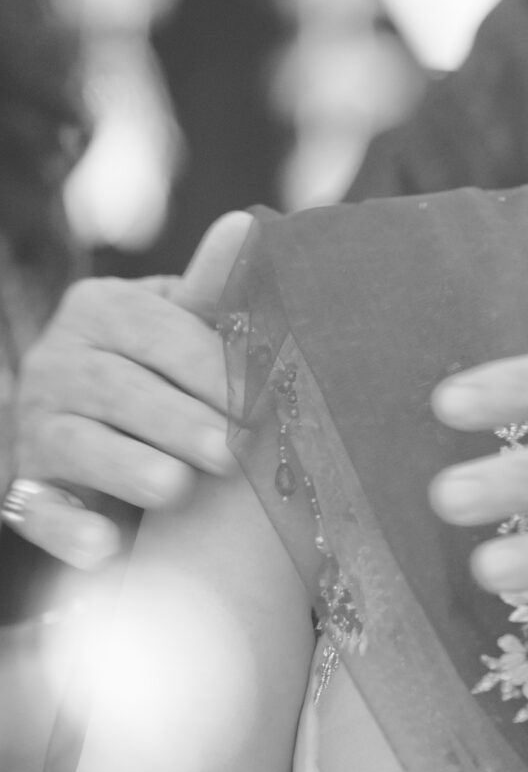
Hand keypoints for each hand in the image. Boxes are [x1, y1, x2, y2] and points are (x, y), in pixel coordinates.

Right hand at [5, 213, 252, 566]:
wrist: (105, 443)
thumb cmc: (167, 376)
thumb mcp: (186, 333)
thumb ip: (215, 294)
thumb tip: (249, 224)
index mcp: (101, 309)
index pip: (154, 330)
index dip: (207, 368)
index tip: (259, 402)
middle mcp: (57, 362)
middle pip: (116, 388)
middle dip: (177, 421)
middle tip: (231, 454)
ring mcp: (35, 427)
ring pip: (75, 443)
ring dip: (129, 467)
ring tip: (178, 490)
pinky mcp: (25, 491)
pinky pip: (40, 510)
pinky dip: (69, 530)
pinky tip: (104, 547)